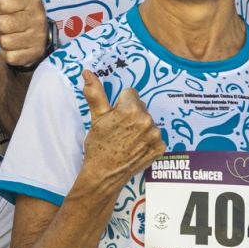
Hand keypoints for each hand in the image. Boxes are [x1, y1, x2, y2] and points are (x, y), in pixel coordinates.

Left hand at [0, 0, 51, 68]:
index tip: (6, 5)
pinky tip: (16, 44)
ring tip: (12, 32)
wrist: (32, 32)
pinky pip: (9, 56)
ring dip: (3, 38)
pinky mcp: (34, 54)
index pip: (0, 4)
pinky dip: (8, 52)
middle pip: (1, 25)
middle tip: (9, 20)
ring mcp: (38, 37)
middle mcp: (38, 17)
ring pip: (4, 41)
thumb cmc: (16, 5)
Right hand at [79, 70, 166, 188]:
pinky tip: (136, 147)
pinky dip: (148, 140)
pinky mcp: (161, 147)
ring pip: (148, 121)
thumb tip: (87, 73)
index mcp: (130, 109)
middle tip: (119, 130)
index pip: (131, 93)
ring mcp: (156, 135)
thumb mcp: (96, 118)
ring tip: (127, 140)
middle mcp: (147, 120)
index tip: (115, 118)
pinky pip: (156, 135)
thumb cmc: (98, 145)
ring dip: (140, 127)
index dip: (121, 104)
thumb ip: (95, 93)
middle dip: (131, 114)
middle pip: (141, 107)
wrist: (104, 174)